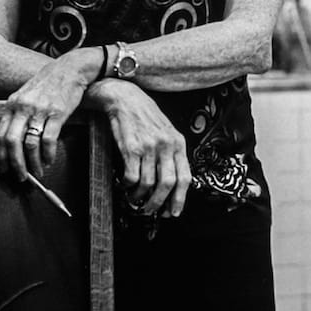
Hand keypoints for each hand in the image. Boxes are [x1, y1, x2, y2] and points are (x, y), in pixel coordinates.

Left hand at [0, 49, 99, 180]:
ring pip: (30, 144)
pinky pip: (48, 139)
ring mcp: (39, 110)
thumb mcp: (26, 95)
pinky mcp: (57, 113)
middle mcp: (23, 107)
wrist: (70, 68)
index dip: (1, 156)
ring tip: (38, 172)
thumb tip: (14, 140)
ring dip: (33, 163)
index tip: (4, 170)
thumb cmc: (49, 83)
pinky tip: (49, 160)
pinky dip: (48, 154)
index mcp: (12, 104)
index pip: (0, 135)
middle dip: (15, 165)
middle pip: (12, 142)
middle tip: (21, 177)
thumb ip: (18, 114)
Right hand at [92, 81, 191, 217]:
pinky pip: (131, 176)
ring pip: (148, 183)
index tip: (174, 212)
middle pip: (167, 184)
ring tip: (135, 198)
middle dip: (159, 203)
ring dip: (140, 196)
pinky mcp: (131, 147)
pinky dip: (128, 186)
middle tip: (150, 210)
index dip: (180, 199)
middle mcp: (166, 145)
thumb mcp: (166, 132)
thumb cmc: (146, 117)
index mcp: (178, 143)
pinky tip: (125, 185)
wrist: (126, 98)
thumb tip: (173, 184)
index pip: (185, 177)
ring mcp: (149, 147)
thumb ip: (172, 154)